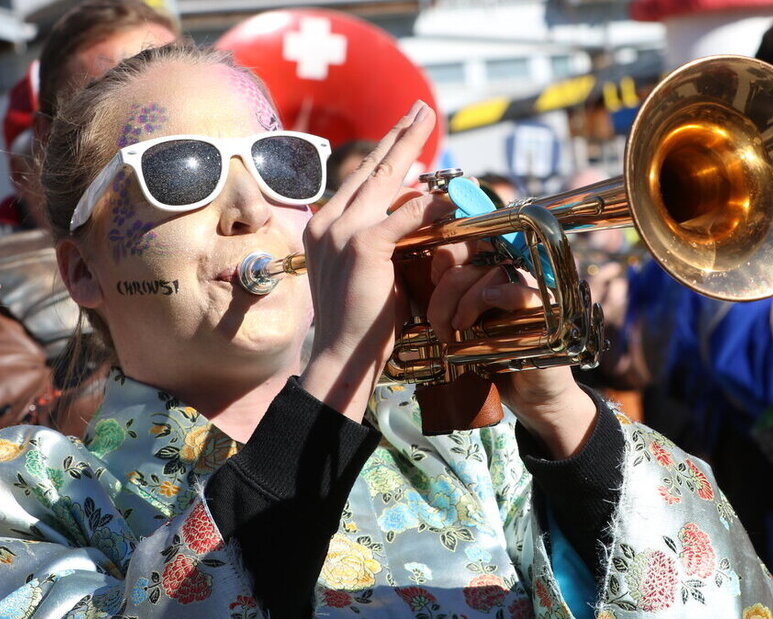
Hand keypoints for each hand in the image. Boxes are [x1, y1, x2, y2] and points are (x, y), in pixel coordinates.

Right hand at [300, 102, 452, 422]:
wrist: (344, 355)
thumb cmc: (364, 321)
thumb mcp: (372, 270)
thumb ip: (386, 239)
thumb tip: (418, 213)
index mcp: (323, 227)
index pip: (359, 181)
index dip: (385, 153)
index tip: (404, 130)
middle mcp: (327, 222)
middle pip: (371, 168)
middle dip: (400, 135)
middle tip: (422, 110)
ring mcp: (342, 231)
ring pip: (386, 180)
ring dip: (413, 151)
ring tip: (430, 126)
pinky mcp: (363, 245)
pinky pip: (405, 215)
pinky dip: (430, 204)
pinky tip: (449, 194)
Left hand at [428, 245, 596, 458]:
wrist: (531, 396)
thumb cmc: (494, 363)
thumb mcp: (462, 333)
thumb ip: (447, 308)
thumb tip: (420, 291)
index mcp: (490, 277)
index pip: (469, 245)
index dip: (446, 254)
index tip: (432, 278)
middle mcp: (511, 278)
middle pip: (474, 259)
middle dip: (446, 291)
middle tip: (440, 325)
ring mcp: (529, 291)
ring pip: (493, 272)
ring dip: (468, 299)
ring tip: (459, 328)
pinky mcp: (545, 312)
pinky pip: (523, 292)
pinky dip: (503, 293)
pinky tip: (490, 301)